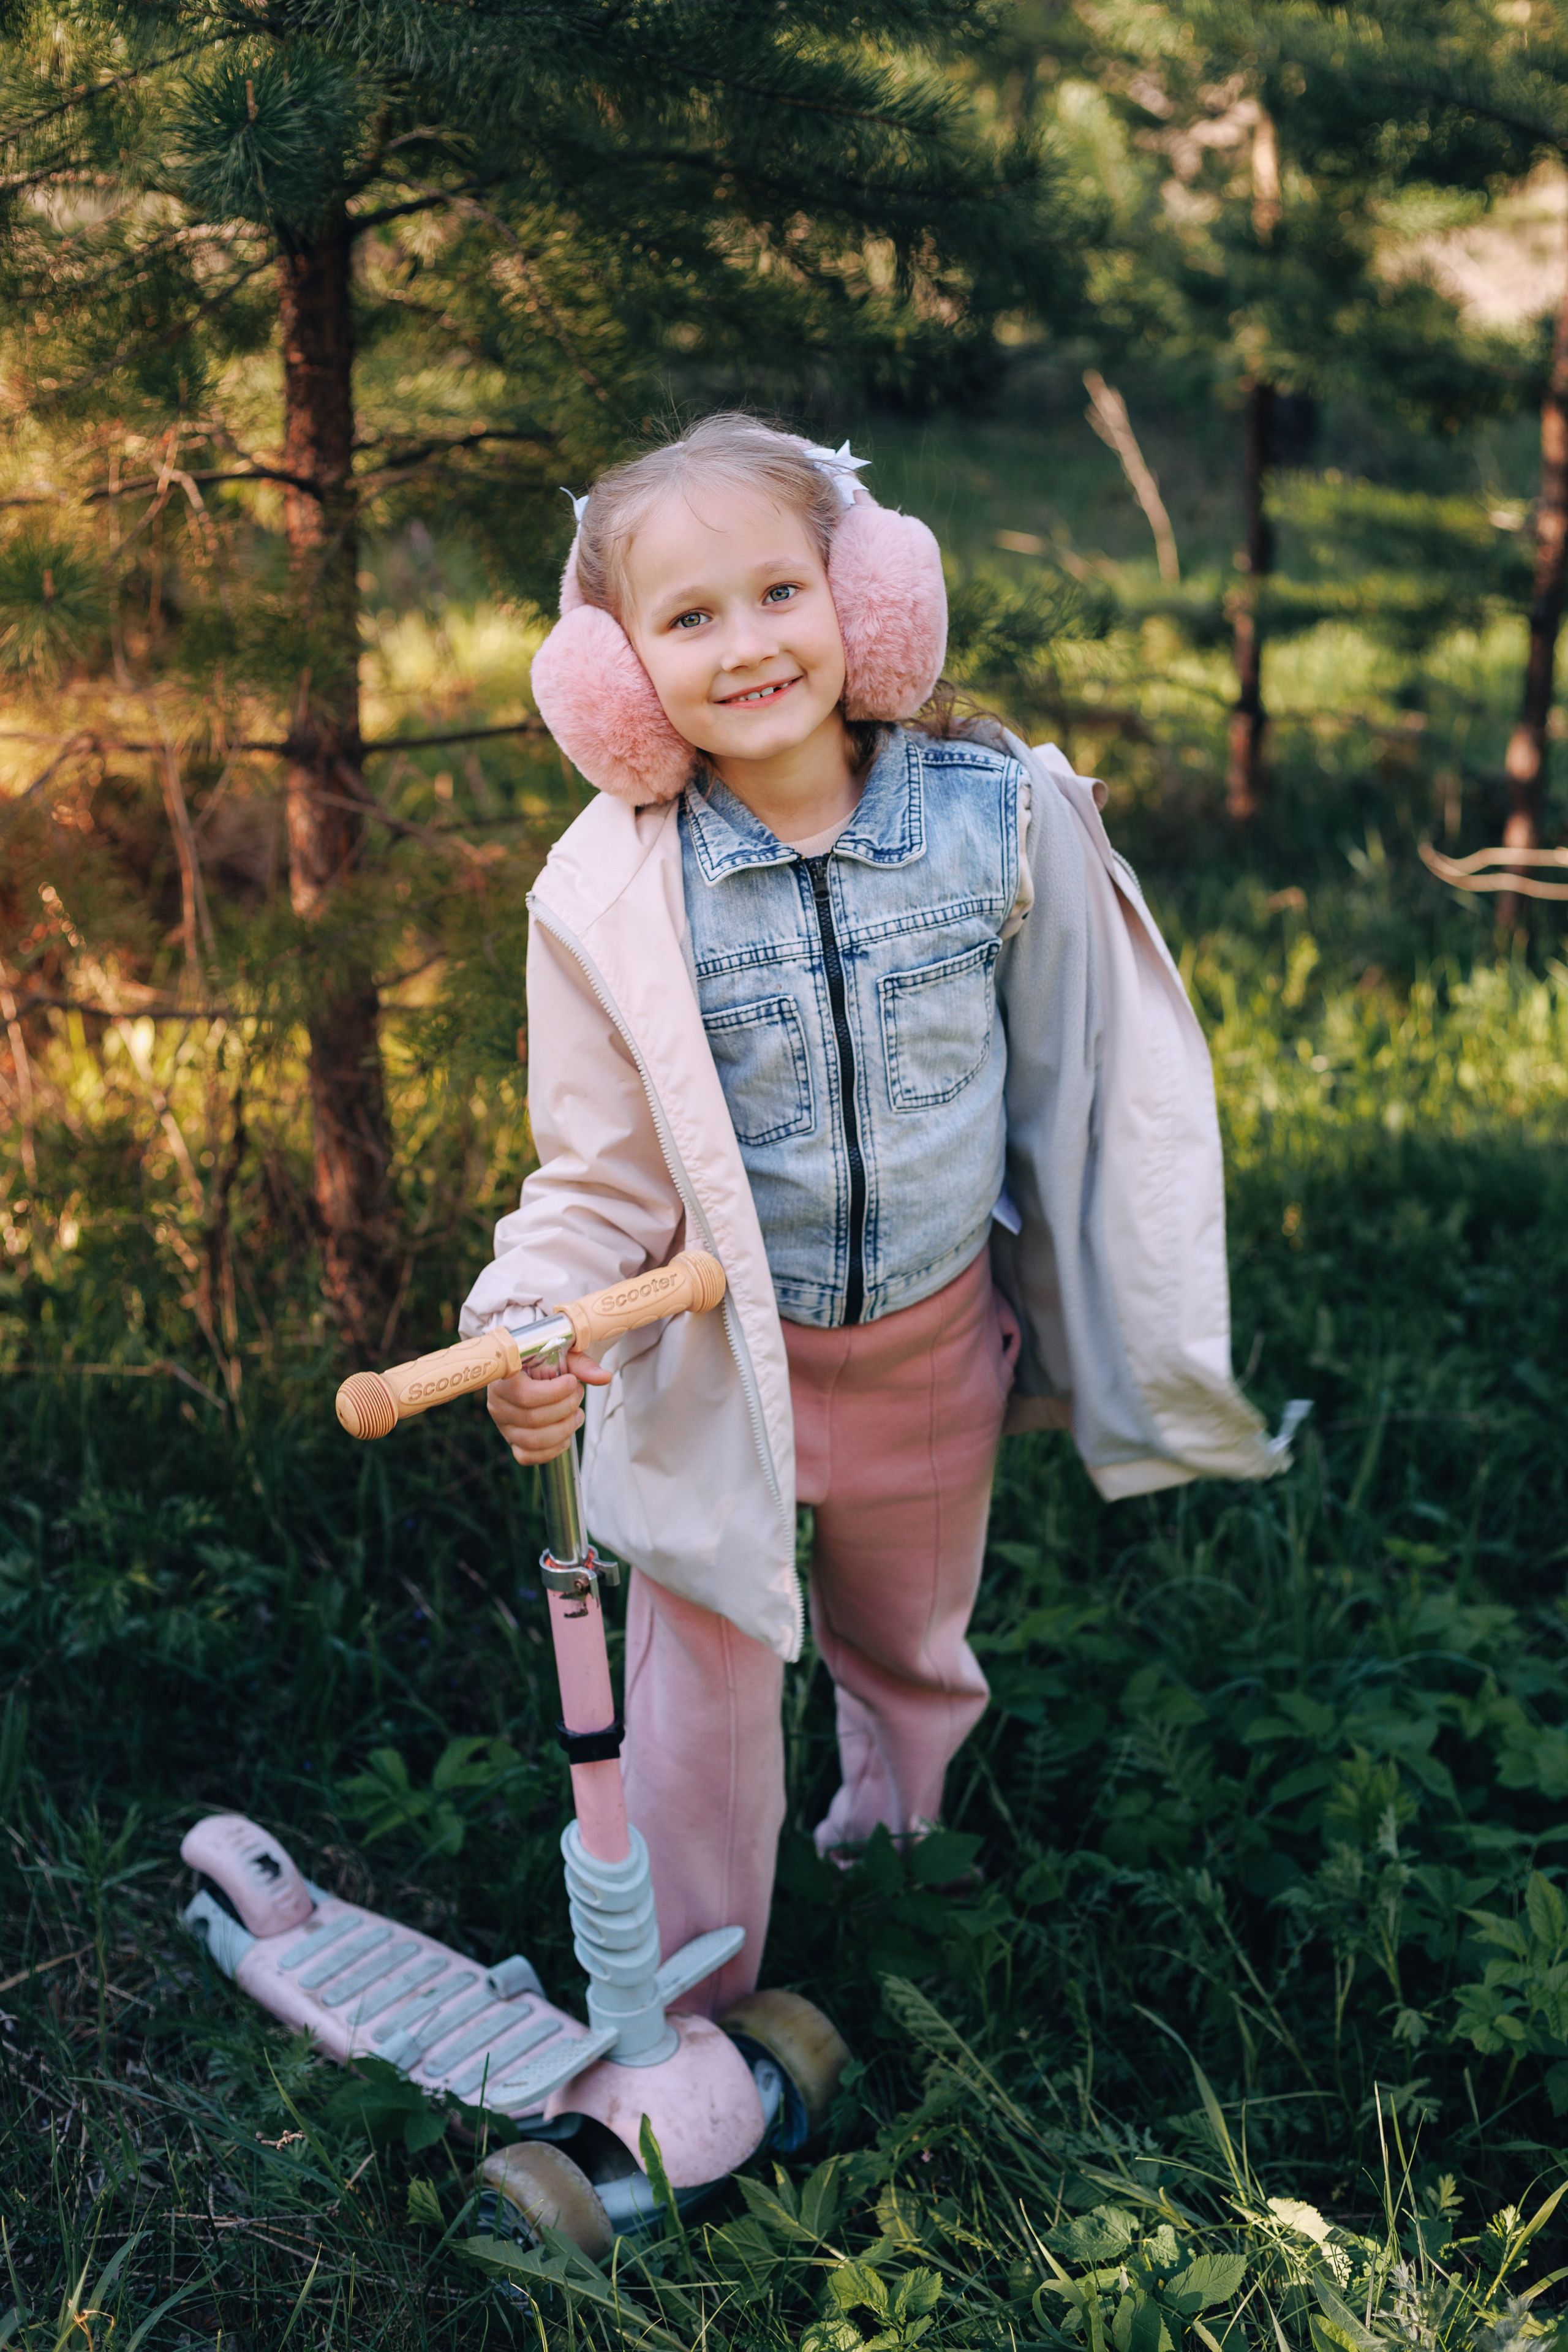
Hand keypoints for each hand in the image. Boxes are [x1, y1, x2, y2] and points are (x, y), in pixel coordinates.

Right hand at [487, 1351, 610, 1465]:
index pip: (525, 1395)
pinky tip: (565, 1435)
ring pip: (534, 1440)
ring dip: (564, 1429)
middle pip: (533, 1418)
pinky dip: (553, 1449)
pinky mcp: (512, 1443)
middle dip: (565, 1408)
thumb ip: (581, 1366)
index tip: (572, 1382)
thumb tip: (605, 1377)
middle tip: (578, 1395)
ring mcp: (504, 1427)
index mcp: (504, 1380)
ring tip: (576, 1413)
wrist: (528, 1375)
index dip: (554, 1392)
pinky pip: (528, 1456)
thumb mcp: (560, 1357)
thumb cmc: (543, 1364)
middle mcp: (498, 1405)